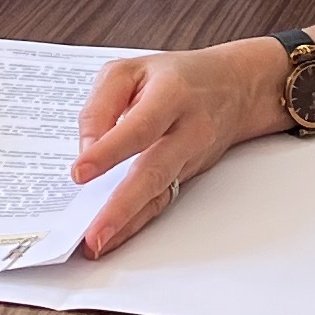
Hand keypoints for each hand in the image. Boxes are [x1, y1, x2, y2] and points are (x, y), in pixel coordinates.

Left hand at [69, 41, 281, 257]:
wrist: (235, 88)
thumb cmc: (177, 77)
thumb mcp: (131, 69)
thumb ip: (101, 104)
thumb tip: (86, 149)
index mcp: (172, 94)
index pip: (139, 127)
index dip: (109, 151)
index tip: (79, 173)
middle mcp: (187, 129)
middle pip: (155, 172)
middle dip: (121, 206)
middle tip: (93, 233)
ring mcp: (190, 157)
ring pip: (160, 194)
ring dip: (127, 223)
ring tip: (97, 244)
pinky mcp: (187, 175)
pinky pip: (161, 201)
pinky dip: (136, 223)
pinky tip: (114, 237)